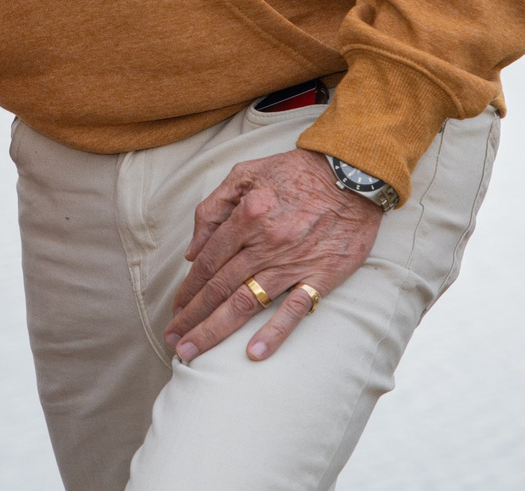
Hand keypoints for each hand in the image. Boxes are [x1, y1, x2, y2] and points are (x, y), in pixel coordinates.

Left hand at [163, 148, 380, 364]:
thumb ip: (213, 208)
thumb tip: (192, 251)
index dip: (187, 289)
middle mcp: (265, 242)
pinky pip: (294, 309)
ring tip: (192, 351)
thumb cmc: (295, 172)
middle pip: (218, 287)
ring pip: (245, 302)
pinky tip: (254, 352)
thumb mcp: (245, 173)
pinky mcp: (320, 276)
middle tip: (172, 341)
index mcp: (246, 215)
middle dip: (191, 318)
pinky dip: (274, 332)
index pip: (207, 262)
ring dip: (215, 330)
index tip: (175, 308)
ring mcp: (293, 262)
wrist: (352, 174)